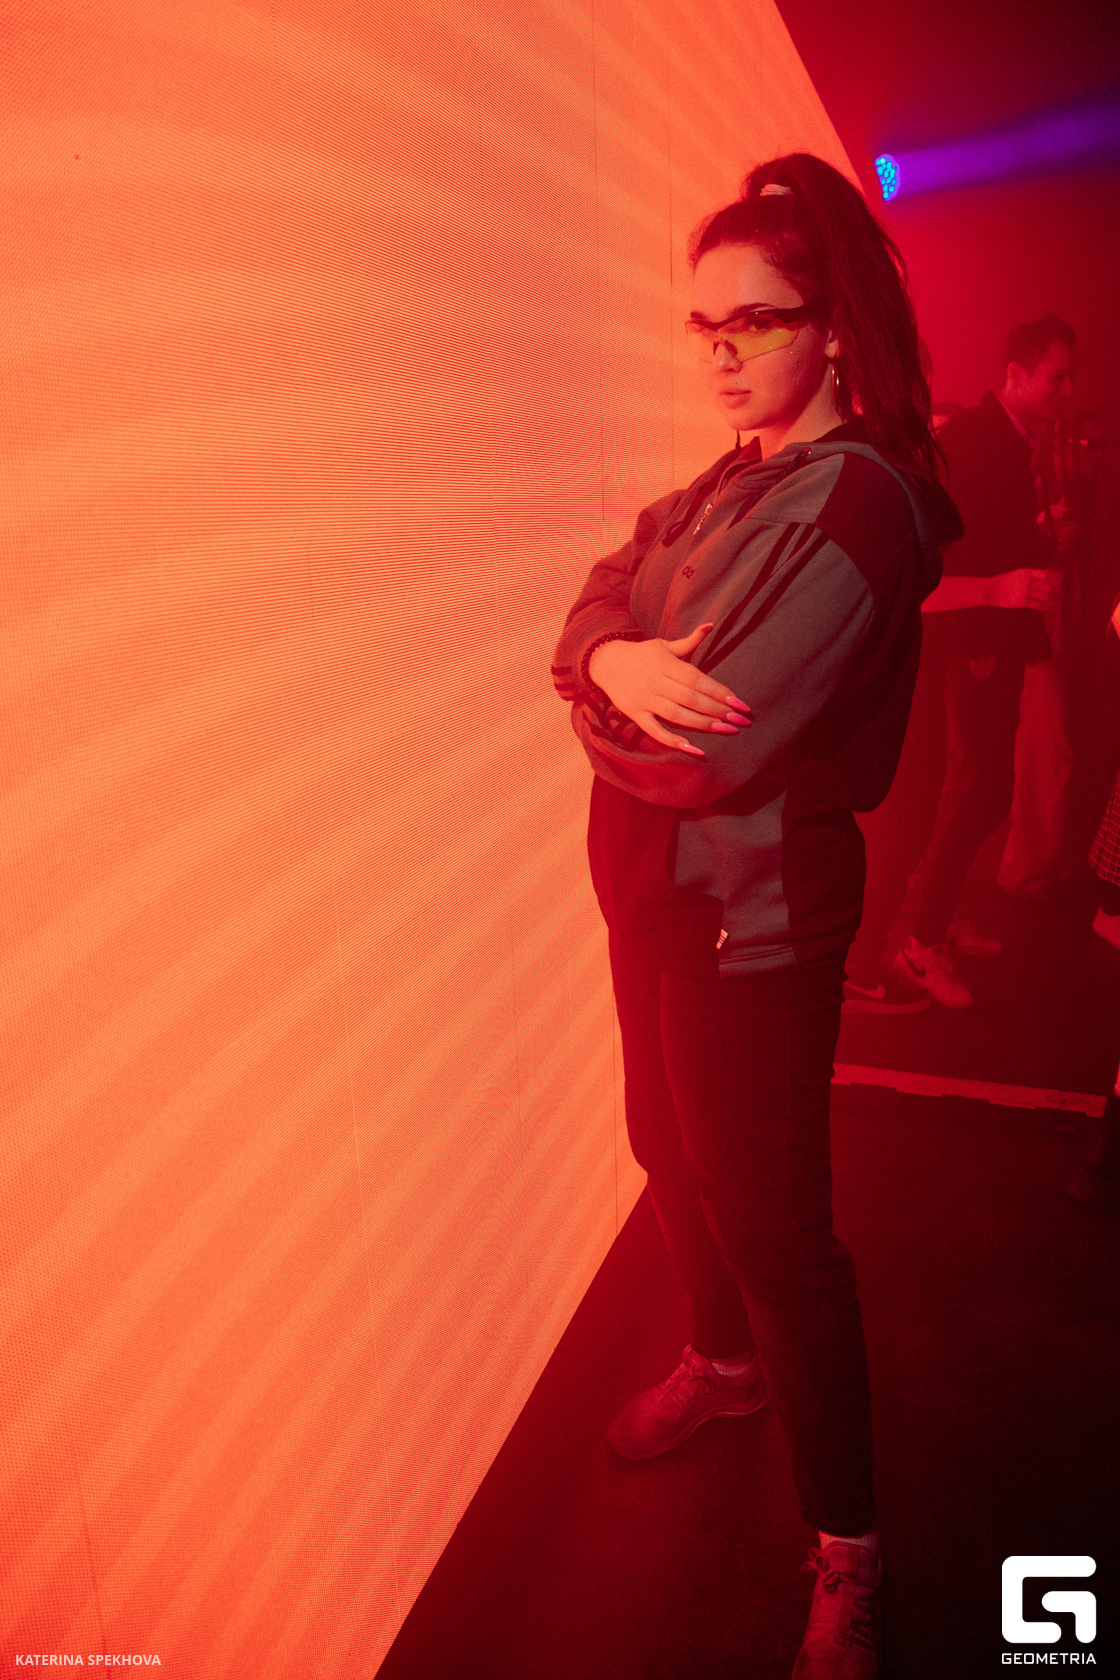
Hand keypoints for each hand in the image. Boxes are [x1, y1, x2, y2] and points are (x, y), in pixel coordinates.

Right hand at [588, 624, 751, 754]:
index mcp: (665, 663)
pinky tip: (694, 749)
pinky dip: (673, 741)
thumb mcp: (664, 645)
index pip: (697, 679)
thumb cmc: (642, 654)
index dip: (719, 691)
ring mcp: (644, 699)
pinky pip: (654, 730)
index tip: (739, 702)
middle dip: (717, 710)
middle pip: (690, 698)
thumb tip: (710, 625)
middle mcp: (655, 681)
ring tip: (725, 730)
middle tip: (740, 721)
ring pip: (677, 715)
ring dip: (703, 724)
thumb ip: (689, 641)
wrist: (605, 662)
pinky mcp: (634, 714)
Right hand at [987, 568, 1061, 610]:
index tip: (1061, 578)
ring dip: (1052, 599)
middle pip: (1048, 585)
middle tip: (1061, 592)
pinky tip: (1049, 608)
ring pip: (1045, 596)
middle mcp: (1028, 581)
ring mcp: (1026, 592)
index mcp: (1027, 572)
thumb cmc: (1004, 581)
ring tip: (1056, 600)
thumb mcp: (1018, 574)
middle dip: (1056, 589)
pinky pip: (1038, 605)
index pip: (1046, 573)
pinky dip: (1045, 607)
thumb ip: (1031, 575)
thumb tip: (1045, 577)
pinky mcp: (1023, 602)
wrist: (992, 590)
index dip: (1056, 576)